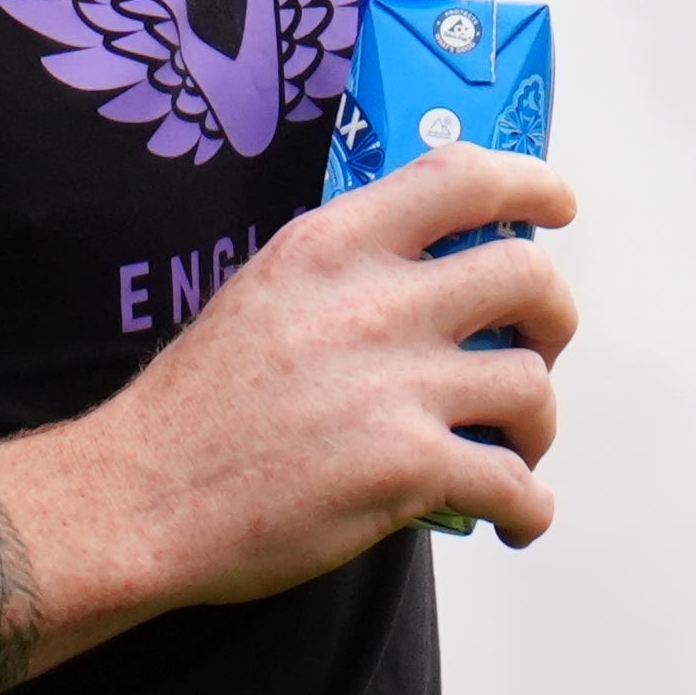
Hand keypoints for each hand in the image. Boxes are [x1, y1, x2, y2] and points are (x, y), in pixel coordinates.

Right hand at [0, 146, 578, 607]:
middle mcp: (371, 302)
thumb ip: (344, 272)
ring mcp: (394, 384)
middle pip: (528, 276)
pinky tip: (514, 518)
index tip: (556, 208)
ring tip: (512, 450)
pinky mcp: (407, 467)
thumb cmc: (195, 410)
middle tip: (536, 351)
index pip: (463, 177)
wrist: (139, 498)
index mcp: (331, 244)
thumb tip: (431, 281)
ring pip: (533, 386)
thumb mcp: (263, 292)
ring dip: (537, 426)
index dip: (531, 187)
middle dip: (555, 318)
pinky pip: (517, 484)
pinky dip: (530, 507)